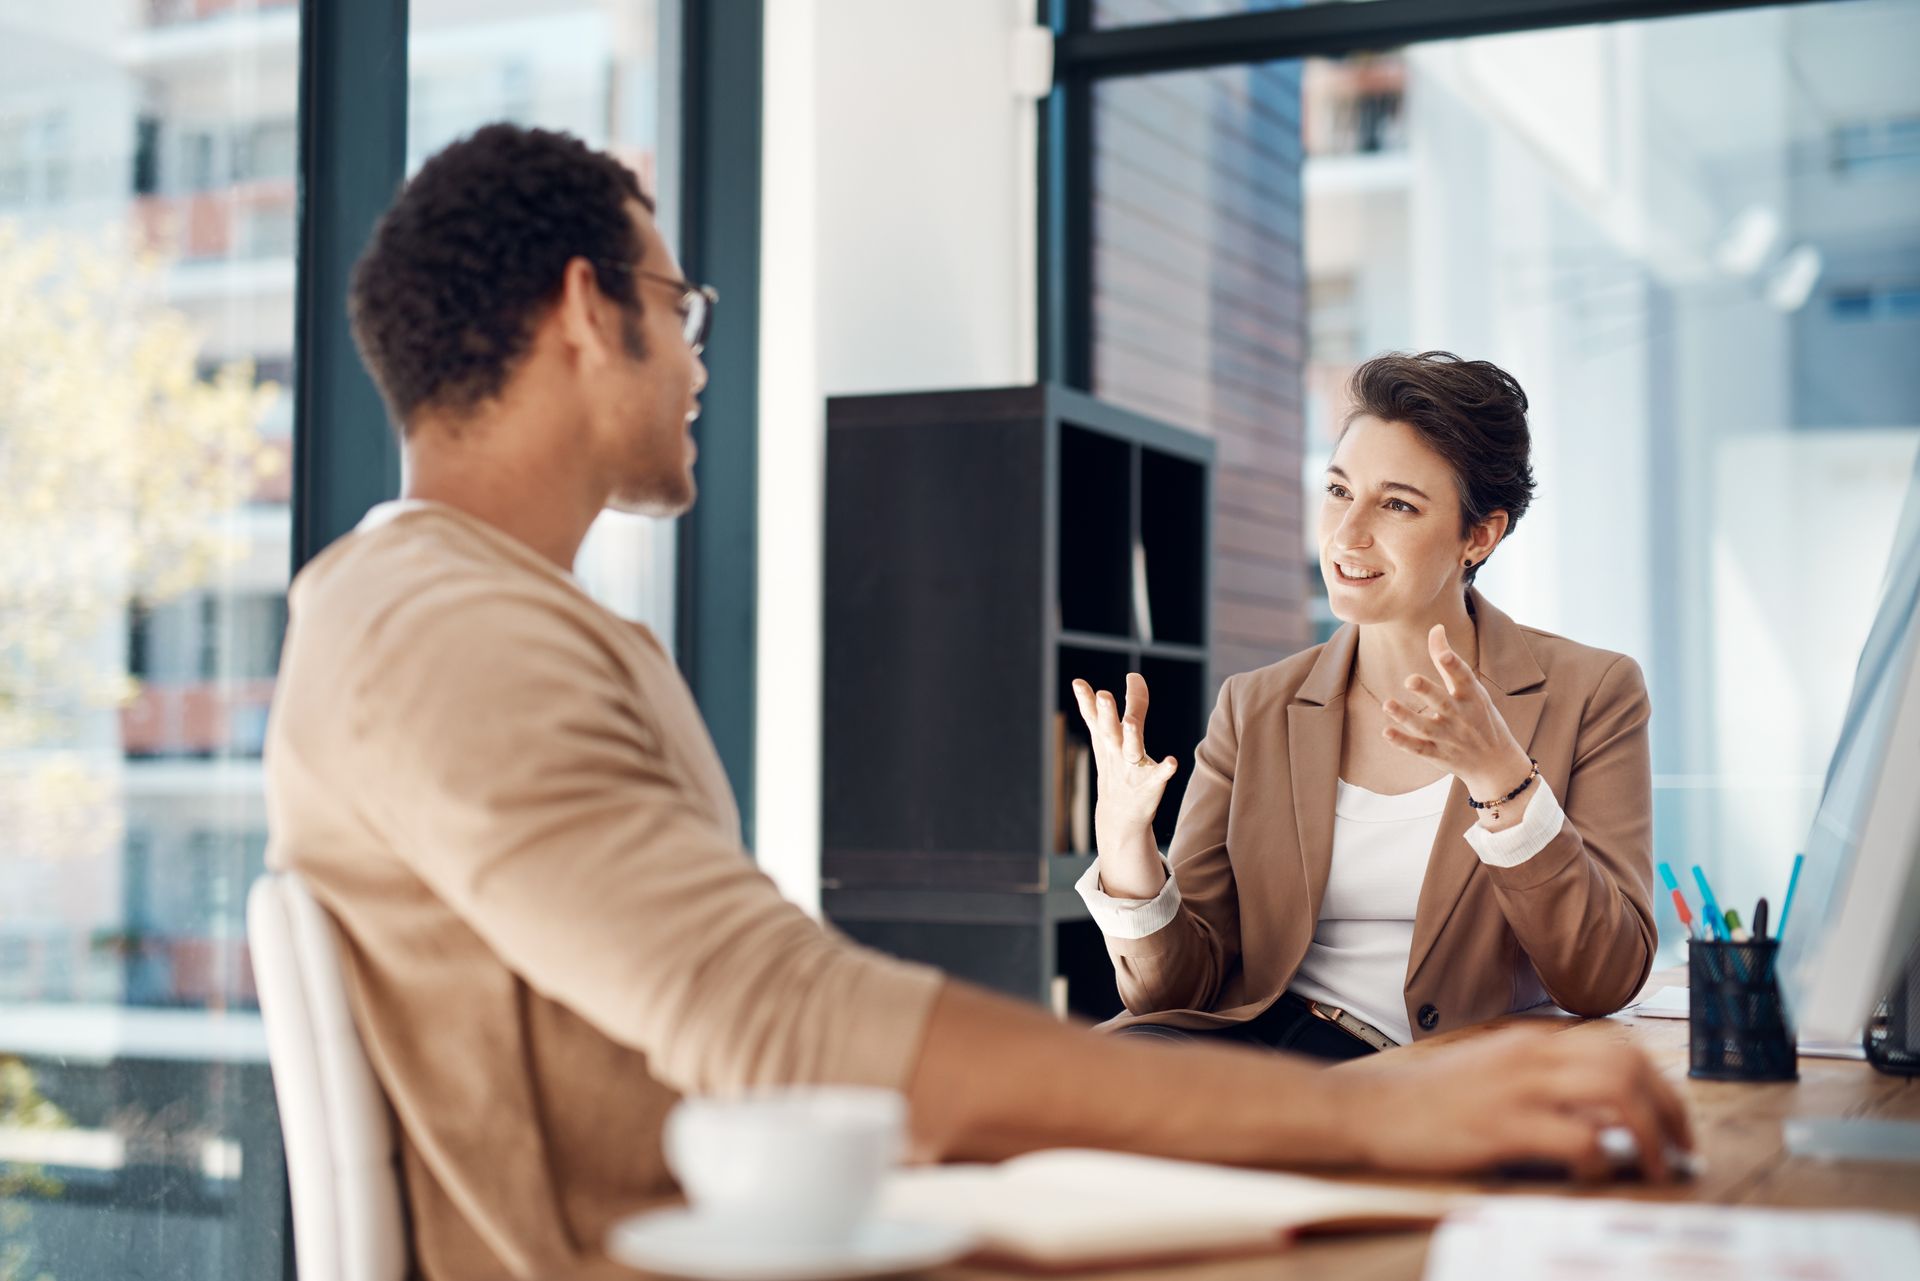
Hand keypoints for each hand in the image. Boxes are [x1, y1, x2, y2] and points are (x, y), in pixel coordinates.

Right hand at [1071, 673, 1178, 838]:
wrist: (1120, 817)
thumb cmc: (1117, 769)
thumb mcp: (1111, 740)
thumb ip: (1124, 706)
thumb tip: (1133, 674)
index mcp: (1106, 740)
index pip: (1094, 717)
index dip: (1087, 699)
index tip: (1078, 683)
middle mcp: (1116, 752)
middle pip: (1109, 730)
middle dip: (1106, 713)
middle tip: (1103, 695)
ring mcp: (1132, 768)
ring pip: (1131, 749)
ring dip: (1131, 735)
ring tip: (1131, 723)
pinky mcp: (1150, 784)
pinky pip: (1159, 775)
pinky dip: (1164, 769)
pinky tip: (1172, 761)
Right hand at [1340, 1027, 1693, 1181]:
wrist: (1371, 1109)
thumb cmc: (1430, 1099)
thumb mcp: (1492, 1072)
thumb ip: (1543, 1081)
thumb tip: (1602, 1115)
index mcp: (1532, 1041)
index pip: (1620, 1046)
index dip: (1660, 1084)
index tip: (1673, 1122)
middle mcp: (1532, 1055)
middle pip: (1630, 1064)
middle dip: (1670, 1109)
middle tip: (1681, 1147)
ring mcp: (1519, 1088)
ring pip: (1617, 1094)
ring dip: (1650, 1136)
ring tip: (1658, 1167)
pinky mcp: (1504, 1127)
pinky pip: (1579, 1141)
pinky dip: (1602, 1161)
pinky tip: (1595, 1175)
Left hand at [1379, 624, 1531, 802]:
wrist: (1497, 763)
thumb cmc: (1480, 716)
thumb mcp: (1471, 689)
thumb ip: (1448, 661)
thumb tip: (1436, 628)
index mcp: (1472, 696)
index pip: (1464, 678)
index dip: (1454, 665)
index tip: (1443, 654)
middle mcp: (1461, 716)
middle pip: (1442, 702)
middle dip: (1427, 691)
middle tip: (1410, 680)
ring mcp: (1450, 737)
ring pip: (1425, 727)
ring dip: (1406, 717)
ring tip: (1387, 704)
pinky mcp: (1438, 755)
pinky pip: (1419, 749)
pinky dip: (1403, 742)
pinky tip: (1387, 733)